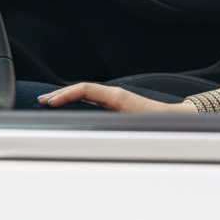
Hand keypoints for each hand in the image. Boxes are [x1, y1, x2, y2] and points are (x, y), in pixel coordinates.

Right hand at [39, 82, 197, 112]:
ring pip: (86, 93)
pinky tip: (71, 106)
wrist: (178, 120)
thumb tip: (92, 130)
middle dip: (61, 94)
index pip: (84, 89)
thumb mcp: (135, 127)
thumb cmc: (159, 125)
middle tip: (41, 101)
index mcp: (117, 97)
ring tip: (51, 102)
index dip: (65, 95)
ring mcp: (116, 97)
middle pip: (82, 89)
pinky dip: (78, 100)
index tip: (50, 102)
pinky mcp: (118, 102)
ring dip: (68, 97)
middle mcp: (115, 94)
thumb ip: (114, 127)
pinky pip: (92, 97)